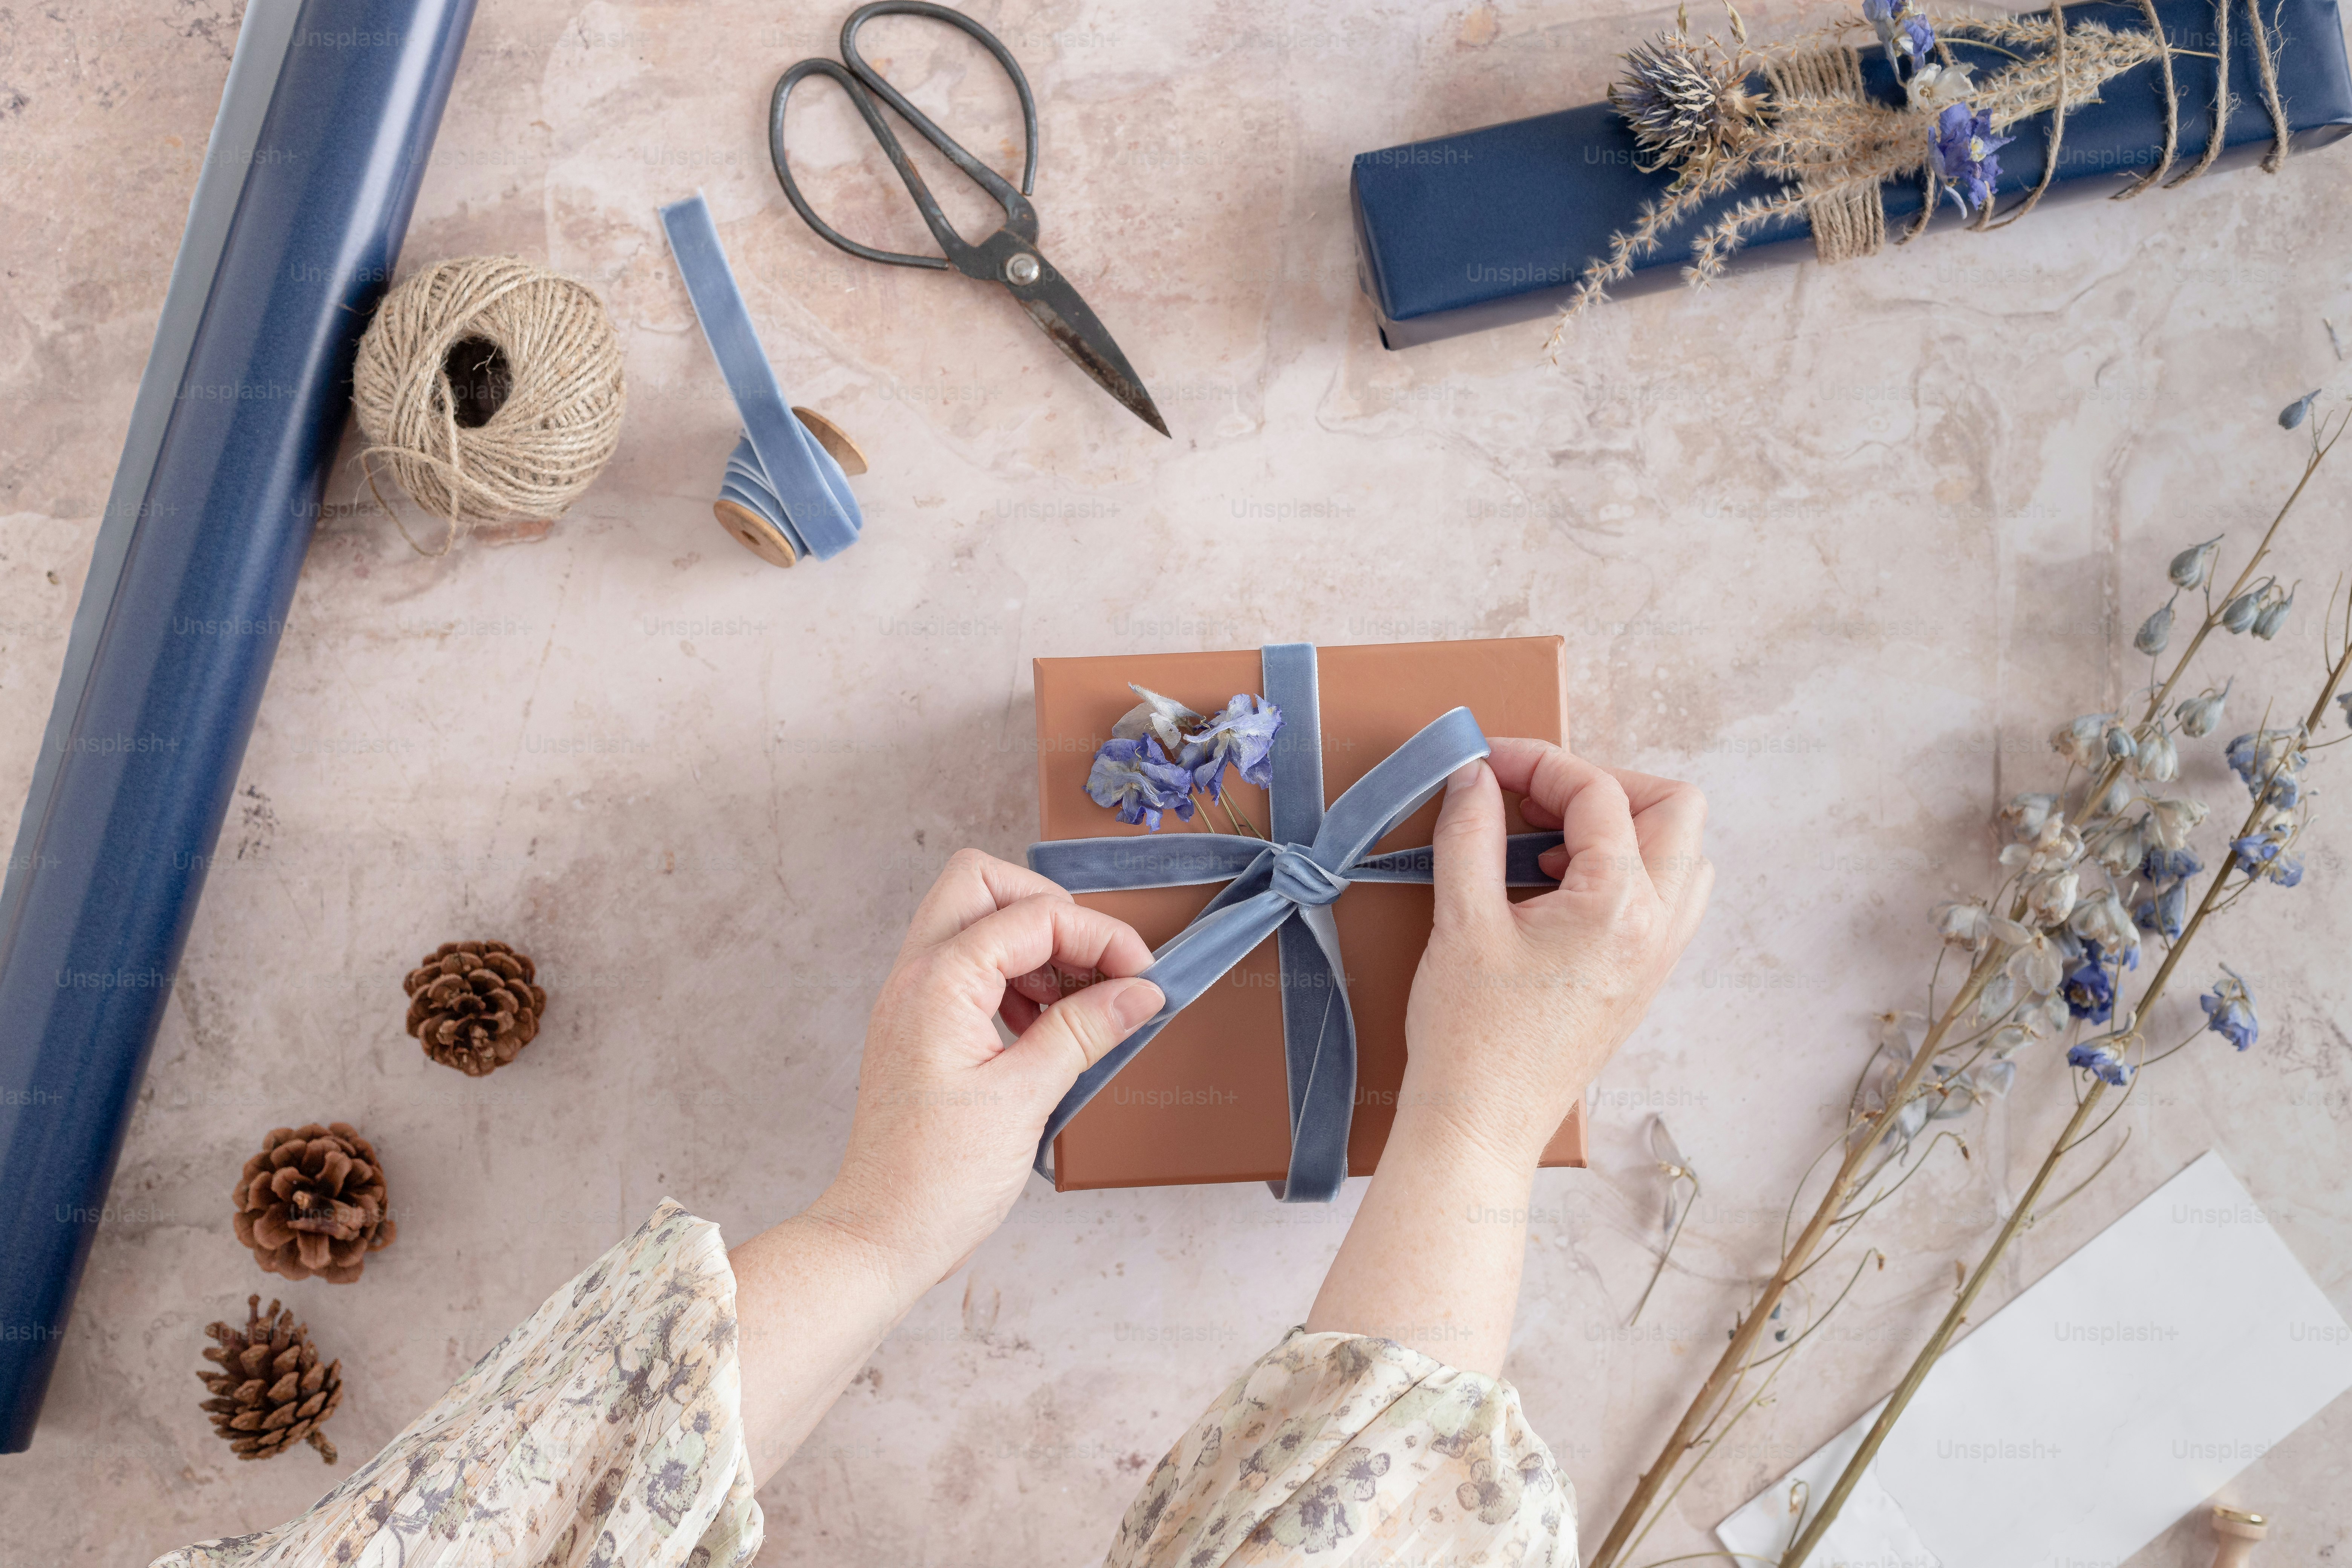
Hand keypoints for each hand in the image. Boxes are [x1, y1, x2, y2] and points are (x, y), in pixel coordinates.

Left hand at [806, 849, 1162, 1291]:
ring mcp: (914, 999)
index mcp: (938, 982)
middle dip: (1051, 908)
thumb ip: (1084, 1032)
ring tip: (1080, 1002)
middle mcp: (916, 976)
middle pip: (983, 884)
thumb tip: (1141, 991)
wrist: (882, 1233)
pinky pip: (972, 968)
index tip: (1143, 976)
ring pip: (976, 921)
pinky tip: (1049, 1025)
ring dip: (1036, 946)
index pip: (1032, 915)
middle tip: (1098, 963)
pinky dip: (1017, 978)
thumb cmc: (937, 1177)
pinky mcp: (922, 1026)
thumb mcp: (1025, 1098)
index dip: (1099, 935)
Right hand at [1399, 738, 1711, 1167]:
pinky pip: (1664, 898)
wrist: (1480, 1125)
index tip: (1486, 762)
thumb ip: (1469, 833)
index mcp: (1619, 909)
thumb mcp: (1460, 922)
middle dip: (1605, 784)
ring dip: (1623, 827)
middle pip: (1675, 809)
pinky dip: (1622, 870)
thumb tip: (1473, 774)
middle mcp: (1657, 930)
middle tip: (1536, 795)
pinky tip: (1556, 884)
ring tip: (1549, 841)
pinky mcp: (1643, 979)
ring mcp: (1658, 957)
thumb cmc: (1468, 1037)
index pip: (1599, 795)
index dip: (1538, 762)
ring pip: (1681, 854)